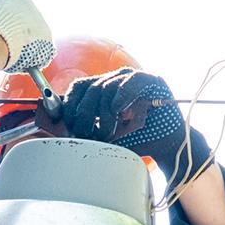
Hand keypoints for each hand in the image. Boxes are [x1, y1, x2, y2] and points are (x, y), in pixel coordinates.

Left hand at [58, 70, 214, 181]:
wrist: (165, 145)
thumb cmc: (135, 140)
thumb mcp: (104, 136)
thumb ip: (86, 129)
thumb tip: (59, 130)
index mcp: (103, 89)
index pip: (78, 88)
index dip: (69, 105)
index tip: (68, 125)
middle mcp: (116, 80)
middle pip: (90, 89)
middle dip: (85, 116)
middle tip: (88, 135)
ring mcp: (133, 78)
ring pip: (107, 88)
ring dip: (105, 115)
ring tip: (110, 133)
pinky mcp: (152, 81)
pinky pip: (131, 81)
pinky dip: (122, 95)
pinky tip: (120, 111)